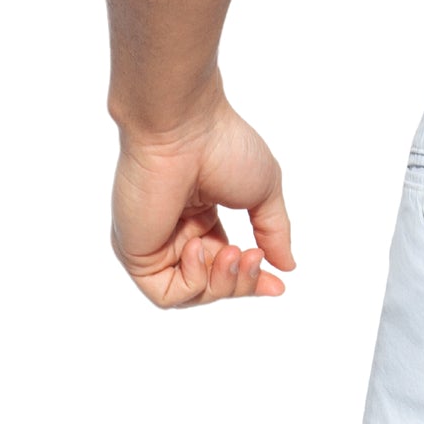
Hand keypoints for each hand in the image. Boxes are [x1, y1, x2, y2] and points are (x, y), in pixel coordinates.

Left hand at [110, 97, 294, 306]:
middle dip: (241, 282)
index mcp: (200, 213)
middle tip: (256, 257)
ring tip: (233, 254)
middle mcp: (175, 231)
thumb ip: (274, 232)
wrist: (184, 129)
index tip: (279, 285)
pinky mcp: (136, 254)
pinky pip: (167, 293)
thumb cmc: (224, 146)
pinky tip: (200, 249)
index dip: (252, 278)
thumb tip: (288, 266)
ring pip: (192, 294)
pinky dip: (194, 282)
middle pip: (212, 284)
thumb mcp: (264, 192)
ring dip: (222, 283)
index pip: (226, 260)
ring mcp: (155, 243)